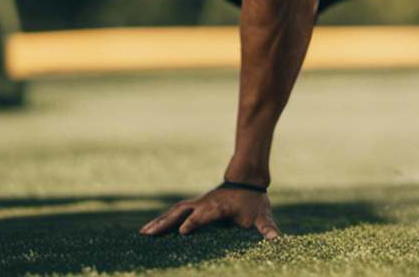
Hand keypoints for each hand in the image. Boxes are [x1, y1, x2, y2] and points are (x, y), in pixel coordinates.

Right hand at [140, 184, 278, 237]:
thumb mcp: (262, 214)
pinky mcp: (194, 205)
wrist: (247, 179)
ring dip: (159, 222)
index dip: (194, 223)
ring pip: (175, 211)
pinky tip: (149, 230)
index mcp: (220, 206)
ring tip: (142, 234)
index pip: (205, 215)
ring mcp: (198, 203)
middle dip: (166, 223)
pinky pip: (175, 212)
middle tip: (148, 235)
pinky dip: (162, 220)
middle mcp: (205, 203)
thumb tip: (276, 239)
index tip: (182, 232)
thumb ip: (267, 227)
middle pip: (182, 212)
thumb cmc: (254, 201)